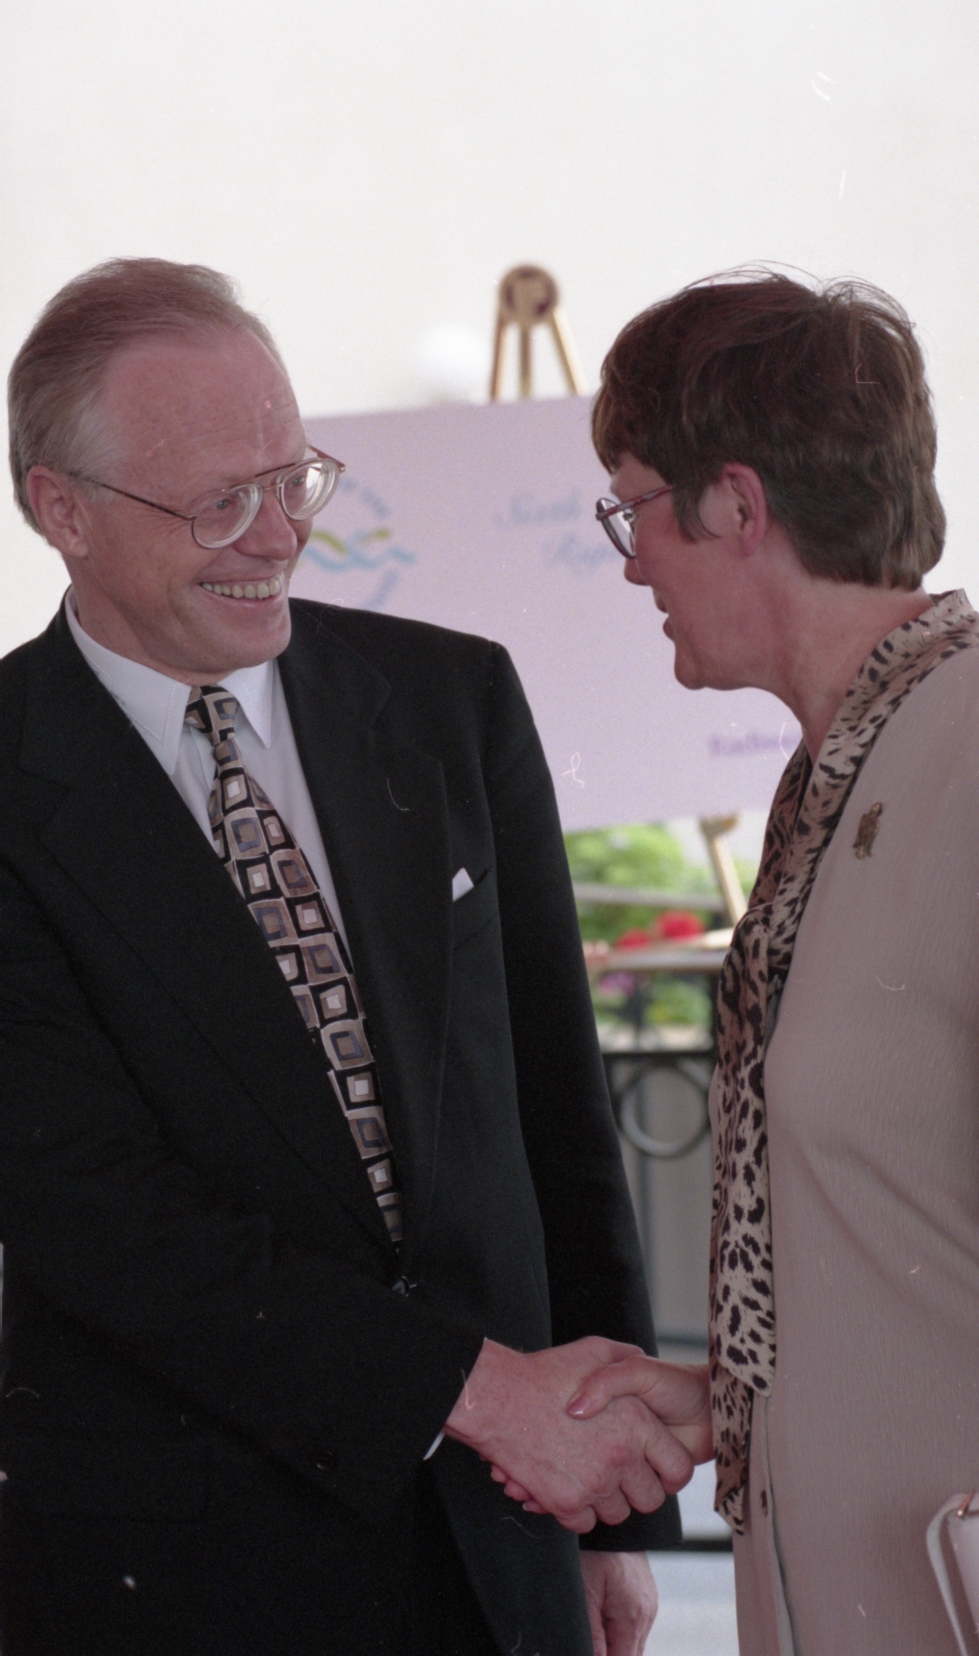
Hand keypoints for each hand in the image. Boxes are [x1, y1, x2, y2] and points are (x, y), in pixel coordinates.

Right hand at [444, 1337, 693, 1532]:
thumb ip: (627, 1359)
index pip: (677, 1470)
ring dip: (606, 1500)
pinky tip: (568, 1487)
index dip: (668, 1472)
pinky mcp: (566, 1503)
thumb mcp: (596, 1351)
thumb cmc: (544, 1373)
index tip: (655, 1469)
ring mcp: (594, 1484)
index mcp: (638, 1423)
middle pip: (650, 1500)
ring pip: (617, 1514)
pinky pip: (586, 1523)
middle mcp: (621, 1457)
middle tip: (619, 1475)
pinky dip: (578, 1511)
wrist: (497, 1397)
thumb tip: (643, 1362)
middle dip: (637, 1490)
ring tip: (589, 1476)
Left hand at [580, 1552, 657, 1655]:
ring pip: (632, 1643)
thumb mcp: (584, 1591)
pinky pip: (634, 1627)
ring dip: (613, 1645)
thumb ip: (591, 1634)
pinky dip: (618, 1631)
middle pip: (630, 1655)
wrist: (610, 1520)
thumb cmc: (593, 1550)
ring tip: (593, 1624)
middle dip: (608, 1654)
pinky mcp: (645, 1596)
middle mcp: (647, 1613)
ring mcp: (649, 1604)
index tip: (584, 1648)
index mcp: (633, 1617)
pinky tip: (601, 1618)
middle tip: (589, 1635)